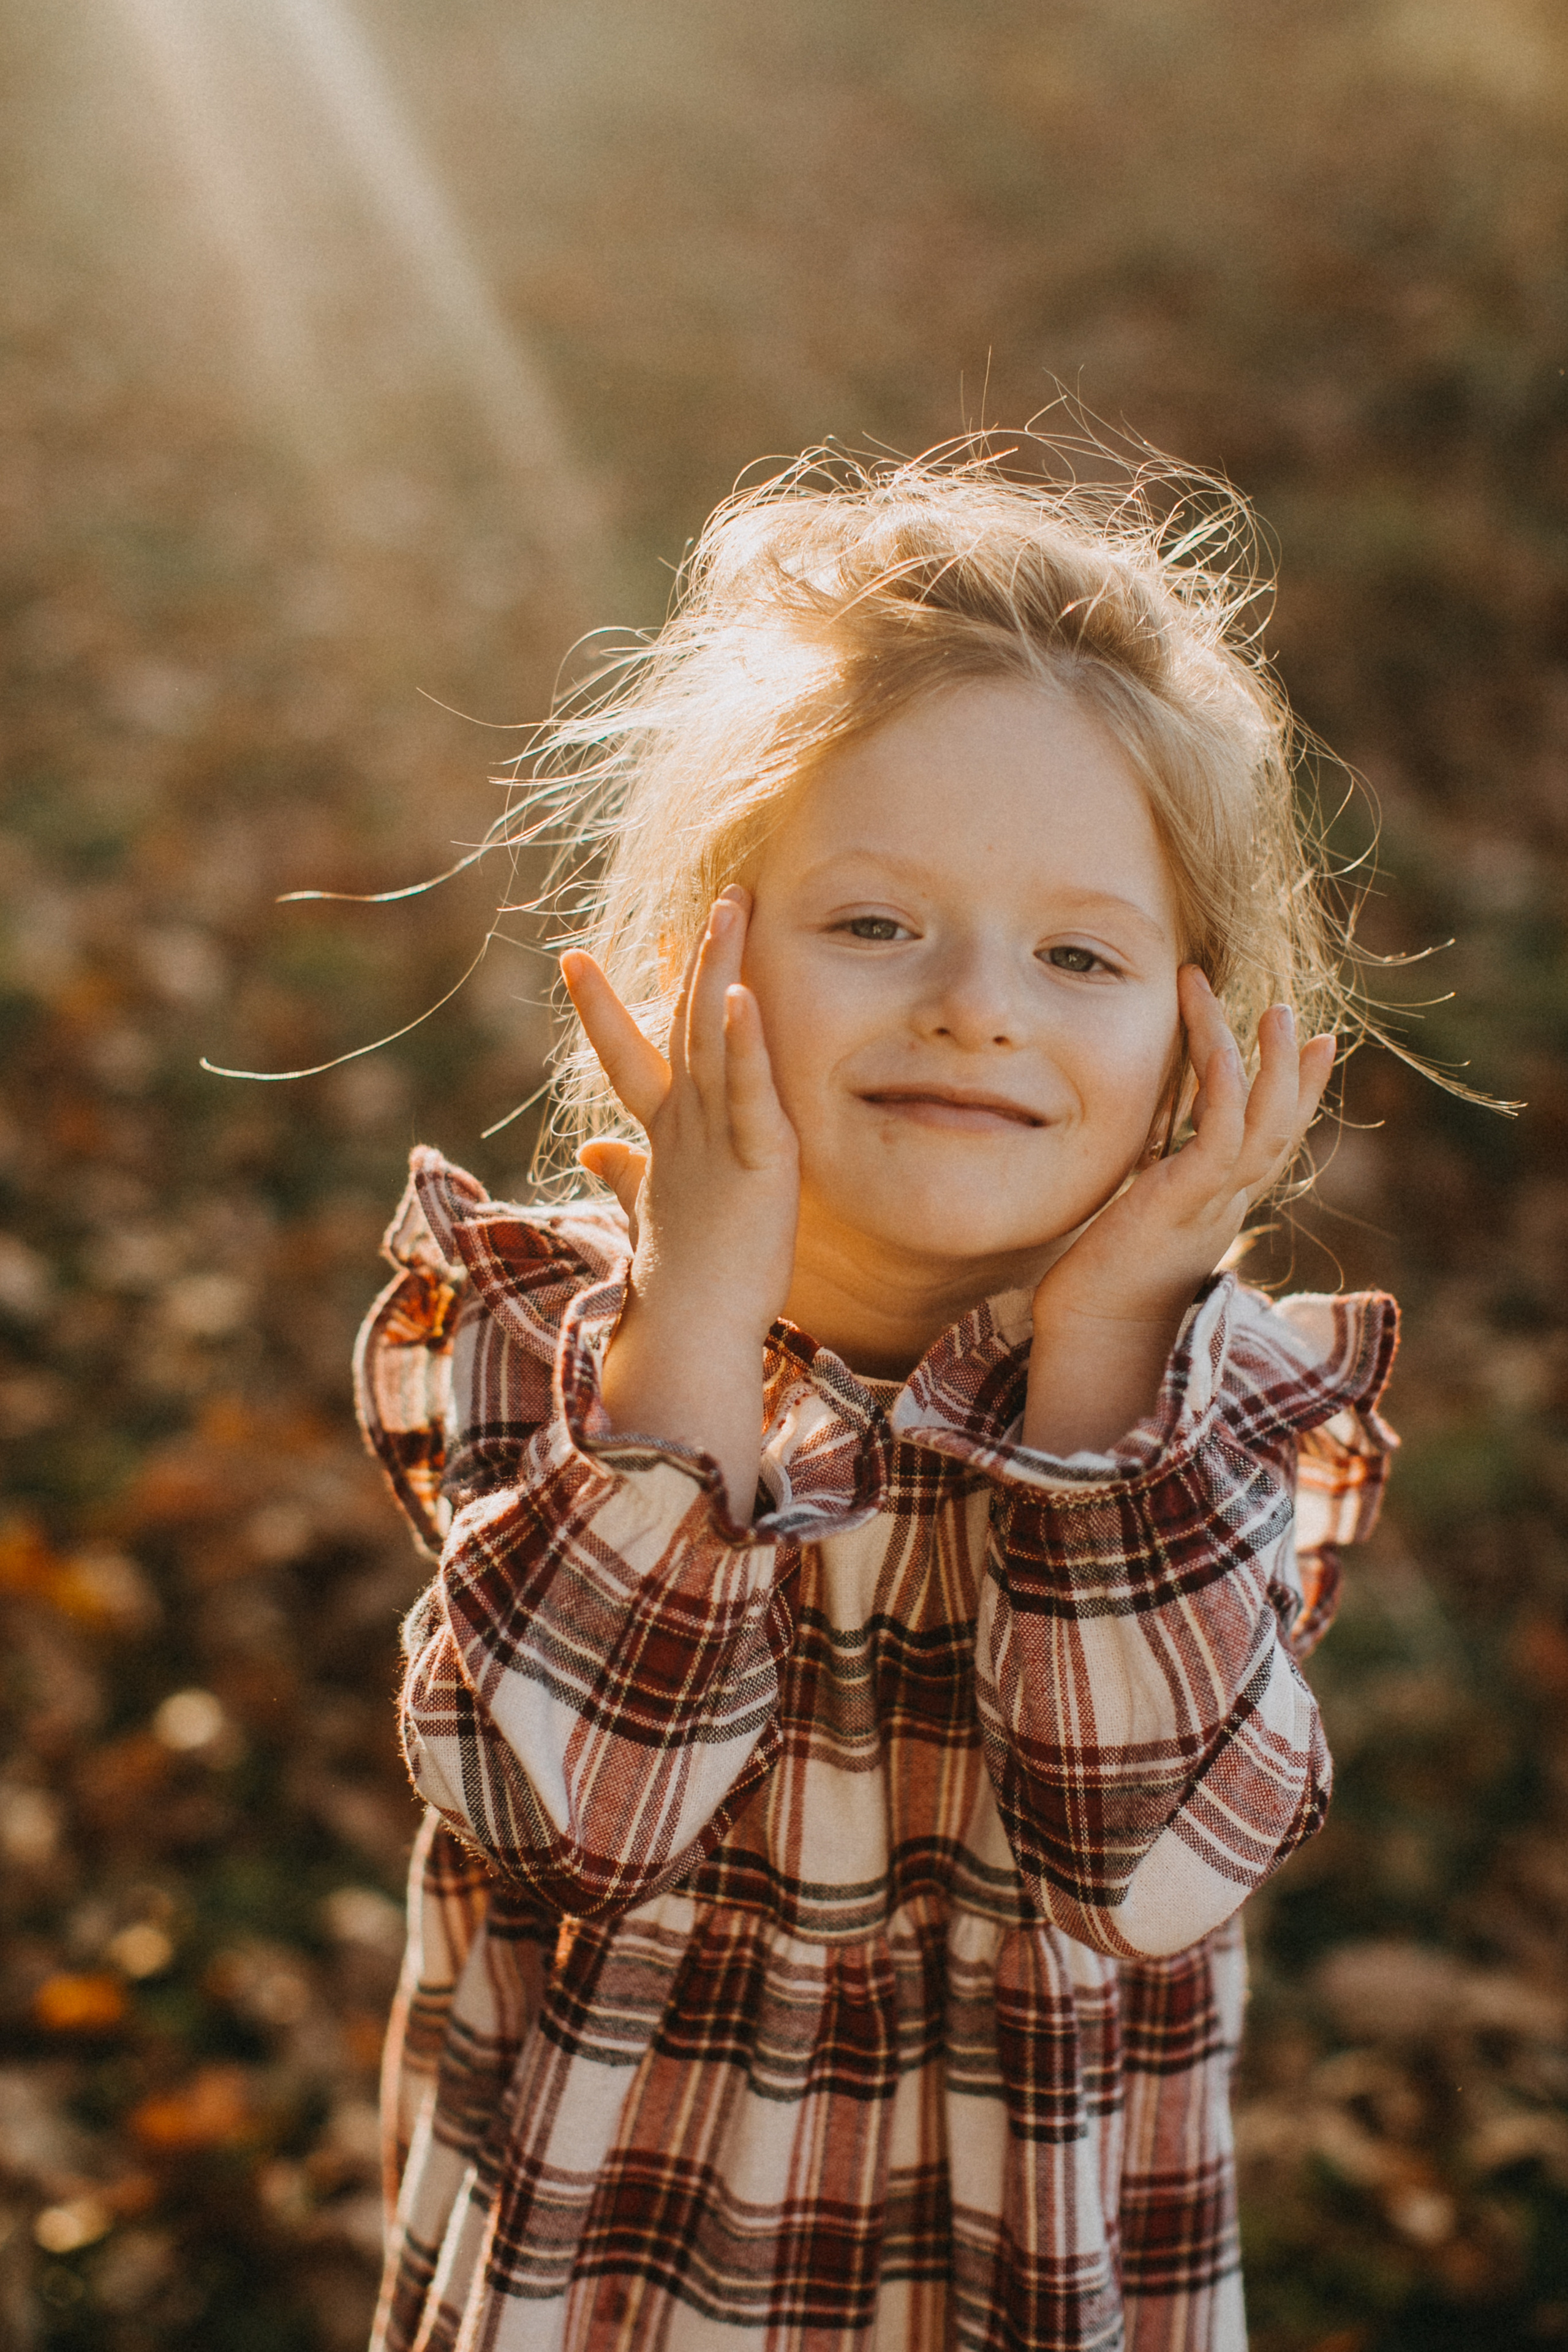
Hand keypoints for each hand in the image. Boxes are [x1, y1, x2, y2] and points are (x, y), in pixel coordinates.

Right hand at [561, 887, 799, 1515]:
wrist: (693, 1331)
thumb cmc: (682, 1279)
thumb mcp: (650, 1210)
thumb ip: (621, 1174)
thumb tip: (592, 1150)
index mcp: (664, 1135)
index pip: (632, 1054)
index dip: (611, 1004)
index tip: (584, 955)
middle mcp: (684, 1123)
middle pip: (680, 1024)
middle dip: (692, 958)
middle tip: (712, 895)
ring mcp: (716, 1136)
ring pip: (713, 1037)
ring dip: (720, 970)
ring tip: (731, 908)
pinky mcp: (755, 1158)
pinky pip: (750, 1089)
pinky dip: (746, 1042)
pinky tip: (745, 994)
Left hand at [1022, 965, 1334, 1454]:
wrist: (1089, 1337)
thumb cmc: (1099, 1284)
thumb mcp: (1136, 1218)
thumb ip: (1152, 1185)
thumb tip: (1148, 1152)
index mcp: (1217, 1207)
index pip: (1266, 1143)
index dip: (1292, 1094)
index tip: (1310, 1045)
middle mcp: (1226, 1204)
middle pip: (1279, 1128)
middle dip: (1293, 1071)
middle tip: (1295, 1019)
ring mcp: (1212, 1204)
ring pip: (1261, 1123)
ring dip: (1272, 1064)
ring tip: (1277, 1012)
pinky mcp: (1184, 1203)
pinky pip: (1219, 1137)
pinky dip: (1227, 1088)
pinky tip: (1224, 1047)